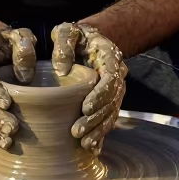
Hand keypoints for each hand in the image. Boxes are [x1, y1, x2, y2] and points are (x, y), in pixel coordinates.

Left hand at [52, 23, 126, 153]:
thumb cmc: (76, 36)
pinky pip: (109, 118)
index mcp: (109, 57)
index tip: (85, 108)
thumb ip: (64, 42)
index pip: (110, 78)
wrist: (89, 40)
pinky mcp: (108, 100)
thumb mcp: (67, 30)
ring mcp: (114, 89)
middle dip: (96, 119)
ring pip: (111, 112)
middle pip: (112, 100)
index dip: (100, 94)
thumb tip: (61, 69)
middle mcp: (117, 75)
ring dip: (100, 130)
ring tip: (85, 144)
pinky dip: (102, 133)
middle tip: (77, 131)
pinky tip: (93, 148)